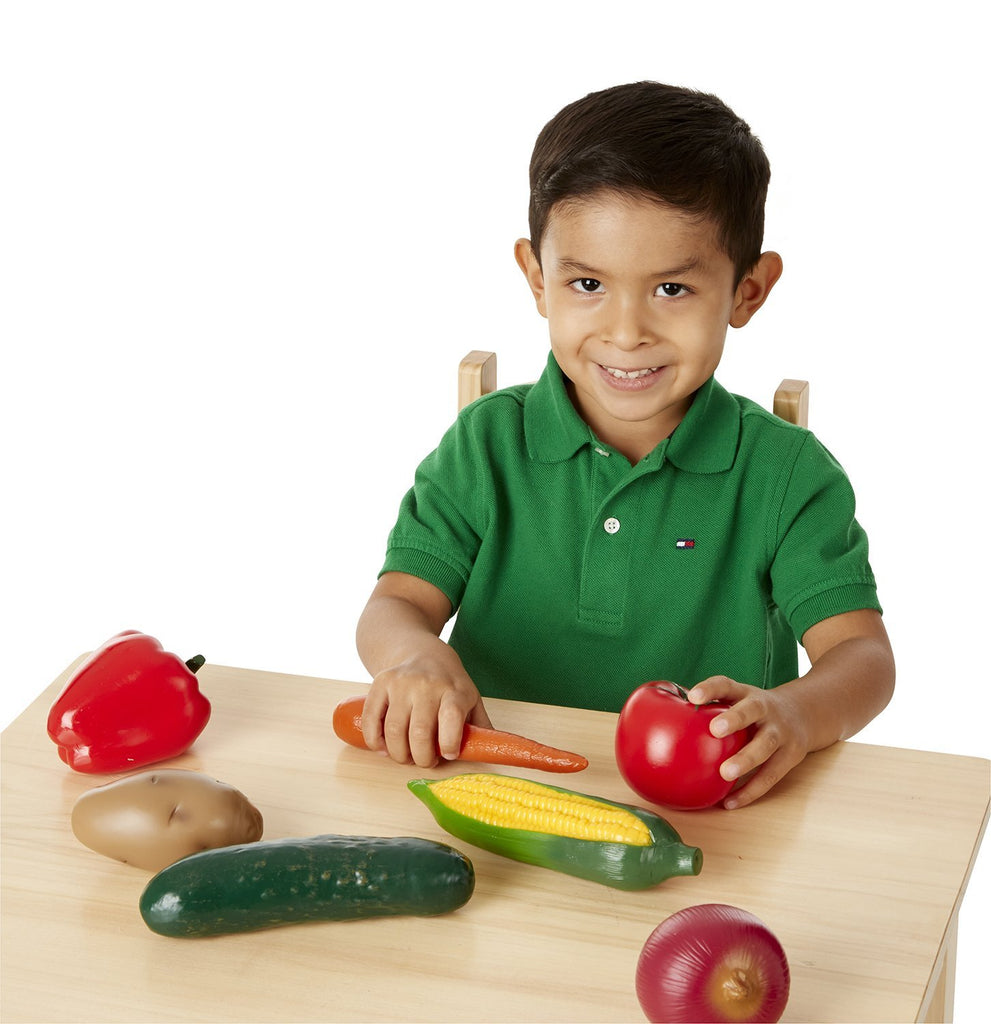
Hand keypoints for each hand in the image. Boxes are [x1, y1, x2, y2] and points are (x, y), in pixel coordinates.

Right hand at [360, 647, 491, 767]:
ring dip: (399, 754)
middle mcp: (427, 685)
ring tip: (406, 756)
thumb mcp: (471, 698)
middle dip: (422, 758)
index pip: (451, 717)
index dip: (449, 743)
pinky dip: (375, 741)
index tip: (449, 754)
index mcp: (454, 690)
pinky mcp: (381, 683)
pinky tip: (384, 748)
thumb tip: (493, 753)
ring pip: (394, 730)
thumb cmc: (449, 683)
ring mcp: (402, 683)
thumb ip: (480, 726)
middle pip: (419, 732)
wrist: (421, 651)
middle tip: (426, 761)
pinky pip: (372, 718)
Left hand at [686, 676, 810, 809]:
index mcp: (747, 693)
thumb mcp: (740, 700)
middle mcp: (766, 709)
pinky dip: (750, 791)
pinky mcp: (791, 755)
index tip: (692, 696)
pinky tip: (729, 802)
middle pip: (752, 710)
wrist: (805, 715)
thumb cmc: (756, 711)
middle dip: (735, 719)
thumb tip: (665, 722)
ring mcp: (781, 731)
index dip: (710, 689)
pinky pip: (771, 775)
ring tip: (725, 773)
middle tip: (714, 730)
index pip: (727, 685)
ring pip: (766, 744)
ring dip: (746, 758)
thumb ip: (711, 709)